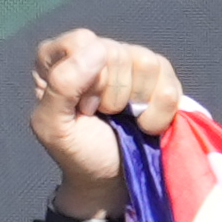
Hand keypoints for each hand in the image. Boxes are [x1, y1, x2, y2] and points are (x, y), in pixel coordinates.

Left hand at [28, 30, 182, 217]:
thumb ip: (61, 85)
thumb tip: (99, 49)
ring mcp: (129, 59)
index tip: (81, 108)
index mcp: (58, 57)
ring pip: (145, 62)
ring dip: (136, 103)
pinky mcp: (160, 74)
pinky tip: (143, 121)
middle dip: (111, 95)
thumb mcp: (53, 128)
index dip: (85, 79)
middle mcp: (95, 50)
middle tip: (102, 116)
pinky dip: (158, 111)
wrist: (112, 179)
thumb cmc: (79, 151)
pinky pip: (169, 78)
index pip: (81, 42)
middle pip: (115, 52)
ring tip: (123, 118)